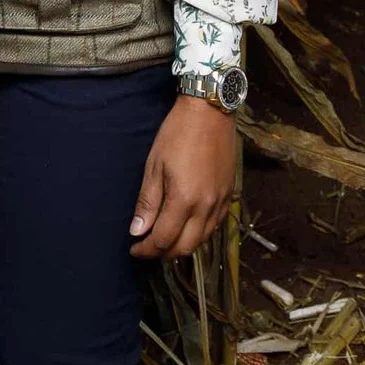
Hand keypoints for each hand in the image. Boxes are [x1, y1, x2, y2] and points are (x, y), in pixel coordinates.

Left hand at [128, 94, 236, 258]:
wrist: (210, 112)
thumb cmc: (177, 133)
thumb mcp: (154, 165)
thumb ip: (147, 202)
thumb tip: (137, 230)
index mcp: (184, 200)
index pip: (163, 240)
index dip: (146, 249)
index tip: (134, 248)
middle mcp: (206, 206)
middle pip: (184, 248)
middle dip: (163, 253)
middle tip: (148, 246)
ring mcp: (221, 202)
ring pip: (202, 240)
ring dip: (182, 245)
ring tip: (166, 238)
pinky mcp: (229, 195)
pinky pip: (215, 225)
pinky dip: (200, 232)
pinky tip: (188, 225)